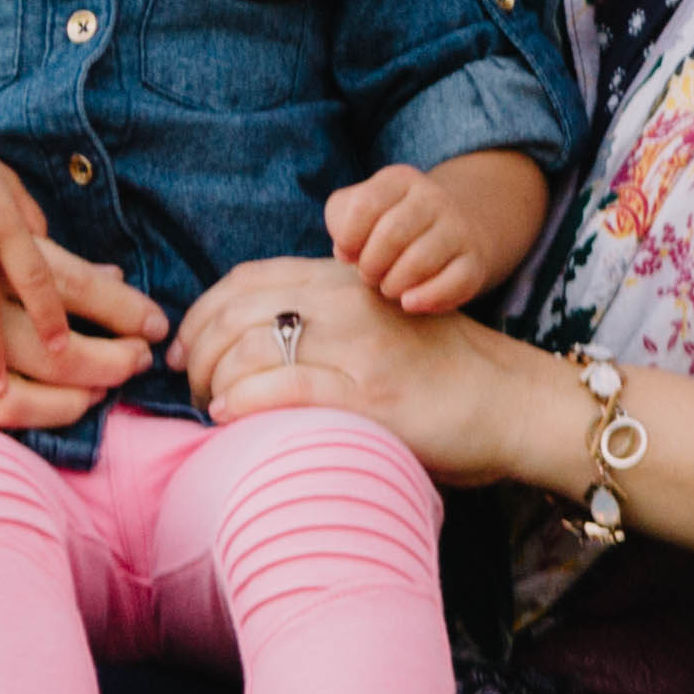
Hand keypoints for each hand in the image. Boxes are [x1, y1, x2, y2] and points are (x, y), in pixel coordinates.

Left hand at [176, 257, 562, 485]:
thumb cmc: (438, 370)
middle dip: (196, 351)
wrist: (511, 402)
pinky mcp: (372, 396)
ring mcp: (360, 348)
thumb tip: (246, 340)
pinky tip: (227, 416)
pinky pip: (290, 388)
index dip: (200, 314)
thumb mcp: (377, 320)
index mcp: (345, 278)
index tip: (182, 351)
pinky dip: (245, 401)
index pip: (246, 280)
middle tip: (189, 388)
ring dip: (212, 380)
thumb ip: (323, 314)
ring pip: (252, 346)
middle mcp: (348, 301)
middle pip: (238, 311)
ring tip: (209, 409)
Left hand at [325, 151, 542, 317]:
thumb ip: (340, 219)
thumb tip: (345, 251)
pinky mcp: (474, 262)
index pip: (365, 204)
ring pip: (420, 260)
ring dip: (394, 284)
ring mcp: (458, 228)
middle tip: (370, 275)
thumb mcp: (360, 209)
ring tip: (389, 287)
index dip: (348, 238)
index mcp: (399, 179)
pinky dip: (427, 298)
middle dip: (371, 265)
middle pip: (391, 234)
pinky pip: (453, 283)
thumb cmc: (390, 225)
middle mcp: (433, 197)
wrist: (452, 230)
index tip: (347, 254)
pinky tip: (409, 302)